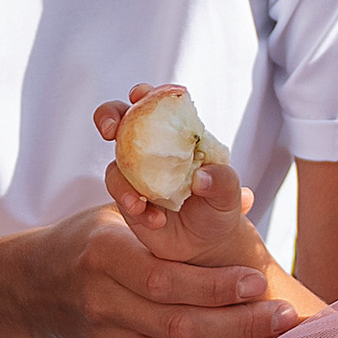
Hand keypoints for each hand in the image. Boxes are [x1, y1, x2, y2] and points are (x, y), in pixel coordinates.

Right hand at [94, 87, 275, 283]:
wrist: (205, 244)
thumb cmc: (219, 209)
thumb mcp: (229, 195)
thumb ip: (222, 181)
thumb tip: (201, 177)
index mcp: (177, 134)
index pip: (158, 103)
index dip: (146, 94)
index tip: (141, 95)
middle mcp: (152, 147)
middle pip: (121, 118)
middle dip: (109, 116)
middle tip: (110, 128)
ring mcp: (136, 171)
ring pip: (115, 162)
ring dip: (122, 182)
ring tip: (139, 205)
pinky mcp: (127, 196)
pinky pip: (120, 194)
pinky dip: (132, 204)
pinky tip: (154, 220)